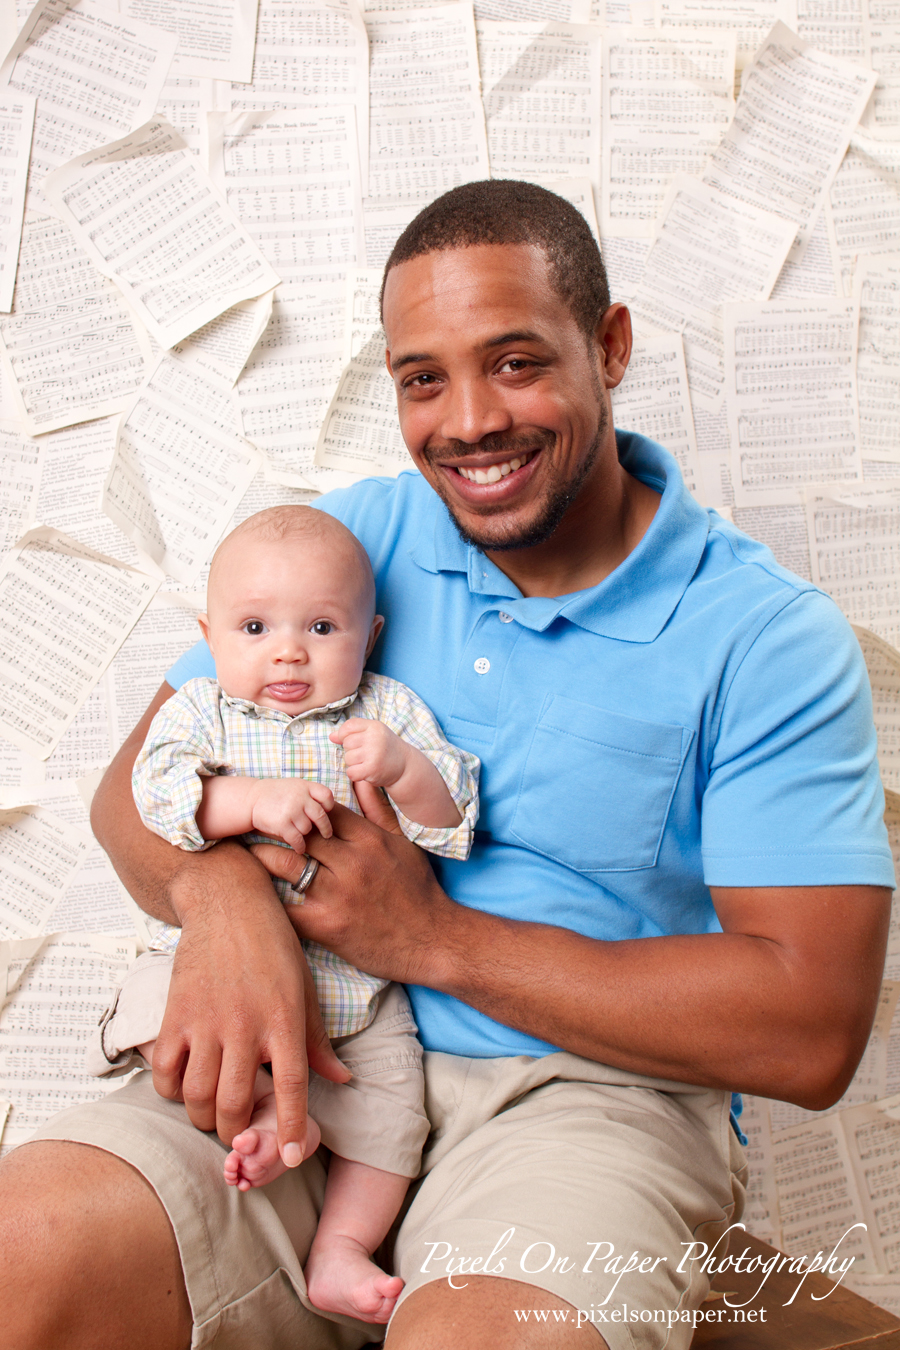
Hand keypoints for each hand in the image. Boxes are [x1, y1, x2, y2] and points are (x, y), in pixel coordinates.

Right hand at [150, 843, 349, 1157]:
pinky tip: (185, 1088)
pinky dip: (172, 1092)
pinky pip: (165, 1073)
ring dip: (205, 1118)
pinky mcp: (176, 1014)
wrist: (227, 902)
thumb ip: (317, 1040)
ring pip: (198, 1097)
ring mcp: (207, 1022)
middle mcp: (246, 1026)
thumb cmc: (273, 945)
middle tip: (242, 1133)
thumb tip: (341, 1079)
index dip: (291, 1130)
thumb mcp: (305, 988)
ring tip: (214, 1116)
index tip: (289, 1157)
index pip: (293, 1089)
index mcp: (285, 1020)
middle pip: (237, 1106)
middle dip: (239, 1133)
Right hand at [249, 778, 334, 846]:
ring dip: (305, 834)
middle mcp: (299, 797)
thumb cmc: (277, 794)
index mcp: (304, 786)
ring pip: (308, 829)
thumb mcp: (295, 786)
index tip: (327, 813)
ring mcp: (291, 810)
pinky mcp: (282, 824)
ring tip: (301, 835)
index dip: (329, 806)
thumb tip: (330, 810)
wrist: (251, 799)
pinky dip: (300, 846)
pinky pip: (298, 840)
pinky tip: (299, 848)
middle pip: (321, 816)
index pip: (327, 795)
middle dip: (325, 827)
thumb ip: (311, 794)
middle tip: (327, 834)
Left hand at [249, 799, 453, 985]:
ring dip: (261, 857)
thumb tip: (359, 778)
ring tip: (243, 853)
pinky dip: (268, 900)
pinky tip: (255, 895)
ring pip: (285, 865)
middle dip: (273, 827)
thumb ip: (377, 810)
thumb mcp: (402, 844)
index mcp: (369, 840)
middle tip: (248, 825)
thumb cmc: (417, 890)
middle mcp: (352, 863)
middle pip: (299, 834)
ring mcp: (338, 895)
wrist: (431, 940)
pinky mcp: (327, 926)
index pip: (323, 813)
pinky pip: (286, 909)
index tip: (282, 808)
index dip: (299, 808)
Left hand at [330, 717, 407, 787]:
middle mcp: (374, 738)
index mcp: (374, 726)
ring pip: (348, 759)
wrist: (405, 766)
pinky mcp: (372, 769)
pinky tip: (365, 772)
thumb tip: (331, 736)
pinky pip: (350, 772)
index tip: (354, 742)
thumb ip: (352, 732)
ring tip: (367, 762)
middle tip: (366, 754)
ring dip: (354, 763)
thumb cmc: (385, 748)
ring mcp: (373, 753)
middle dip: (352, 751)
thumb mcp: (372, 734)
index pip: (348, 726)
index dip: (345, 735)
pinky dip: (355, 774)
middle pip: (346, 743)